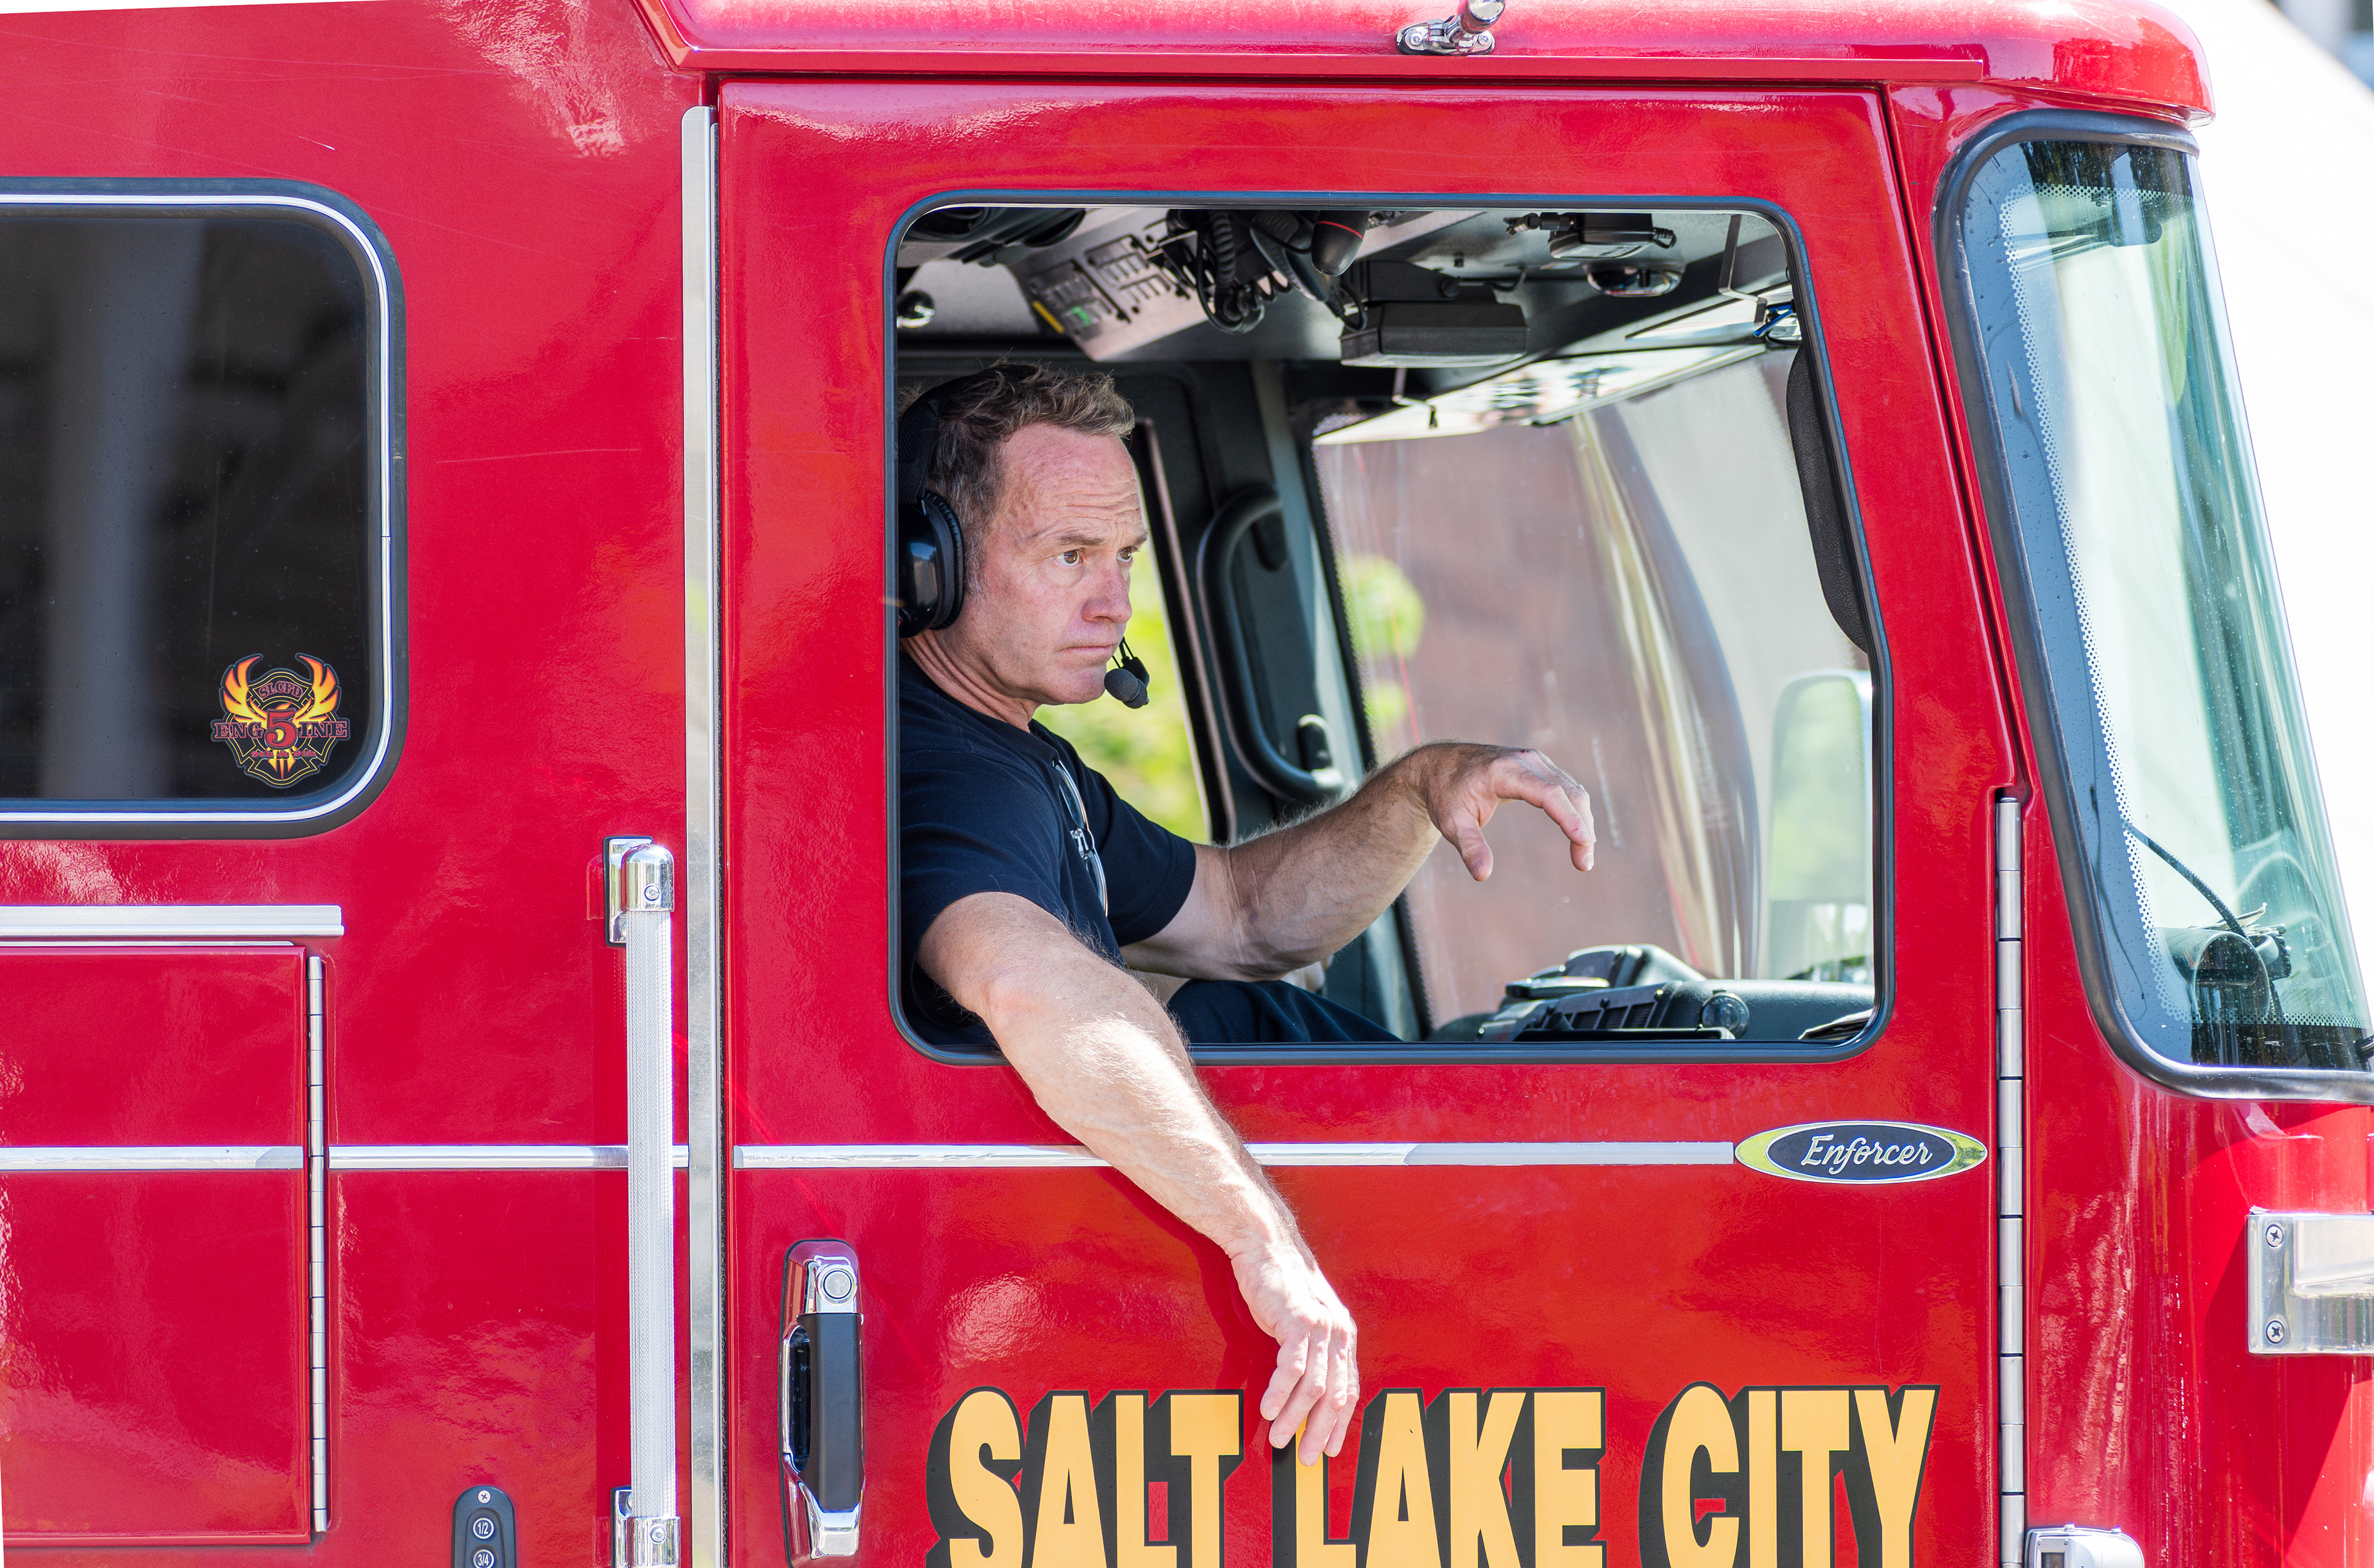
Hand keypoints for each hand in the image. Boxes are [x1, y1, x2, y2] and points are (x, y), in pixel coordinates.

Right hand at [1230, 1239, 1359, 1462]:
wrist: (1266, 1246)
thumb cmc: (1280, 1286)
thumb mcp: (1302, 1321)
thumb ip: (1311, 1351)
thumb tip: (1305, 1391)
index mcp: (1343, 1336)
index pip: (1348, 1390)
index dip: (1339, 1424)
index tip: (1329, 1450)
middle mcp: (1339, 1333)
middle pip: (1335, 1395)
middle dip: (1321, 1431)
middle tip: (1307, 1459)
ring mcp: (1321, 1326)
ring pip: (1314, 1387)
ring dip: (1295, 1418)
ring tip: (1278, 1440)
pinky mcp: (1298, 1320)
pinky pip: (1291, 1367)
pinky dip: (1280, 1393)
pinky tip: (1268, 1411)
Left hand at [1401, 743, 1595, 878]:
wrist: (1439, 765)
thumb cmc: (1445, 795)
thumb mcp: (1451, 823)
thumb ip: (1469, 847)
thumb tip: (1482, 874)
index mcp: (1503, 771)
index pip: (1548, 793)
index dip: (1568, 817)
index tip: (1583, 841)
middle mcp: (1524, 760)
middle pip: (1568, 792)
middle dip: (1581, 828)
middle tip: (1584, 864)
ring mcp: (1534, 760)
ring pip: (1572, 790)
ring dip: (1582, 822)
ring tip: (1582, 857)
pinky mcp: (1538, 765)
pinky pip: (1566, 787)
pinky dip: (1575, 812)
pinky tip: (1577, 835)